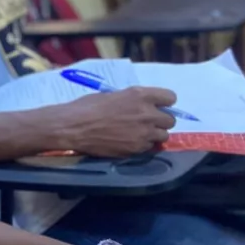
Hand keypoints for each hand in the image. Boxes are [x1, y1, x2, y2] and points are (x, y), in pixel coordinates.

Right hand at [42, 87, 176, 157]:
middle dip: (160, 121)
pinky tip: (129, 141)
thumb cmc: (88, 106)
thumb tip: (141, 105)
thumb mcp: (113, 95)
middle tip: (146, 122)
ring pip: (164, 135)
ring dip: (154, 134)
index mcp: (141, 95)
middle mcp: (147, 114)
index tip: (157, 106)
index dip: (164, 102)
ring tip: (139, 134)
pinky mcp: (137, 149)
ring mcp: (144, 133)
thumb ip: (132, 100)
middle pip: (171, 120)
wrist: (74, 127)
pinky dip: (143, 145)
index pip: (171, 97)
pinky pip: (149, 147)